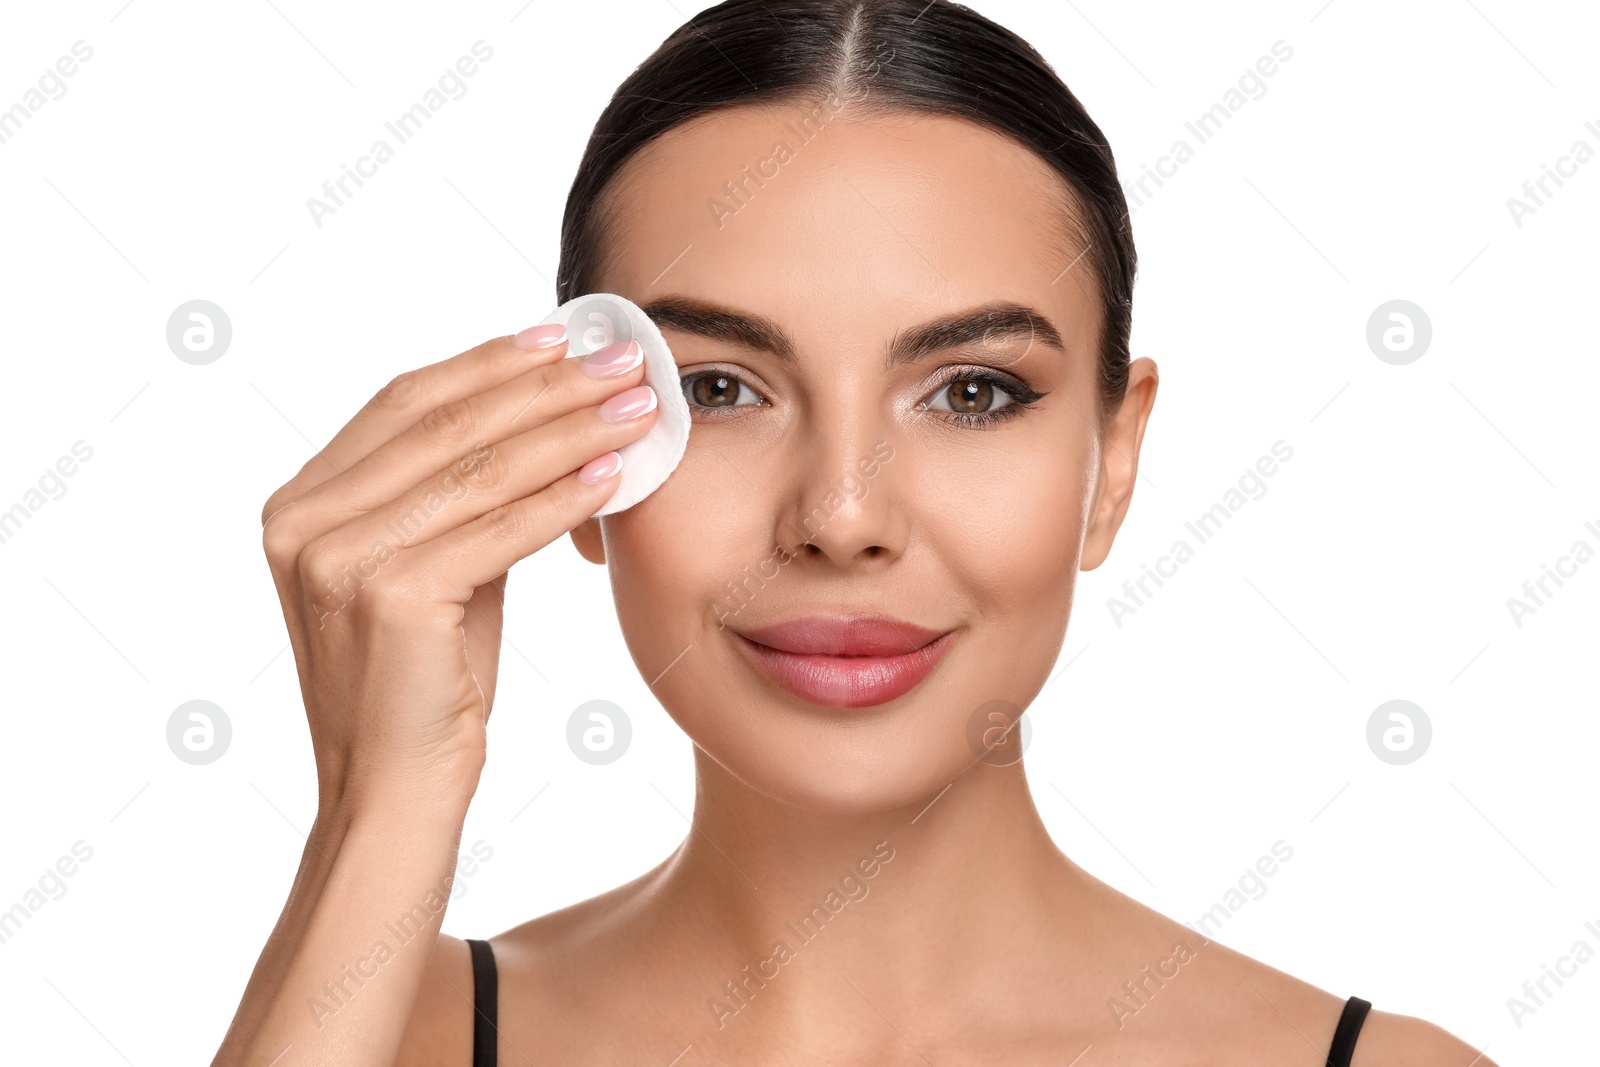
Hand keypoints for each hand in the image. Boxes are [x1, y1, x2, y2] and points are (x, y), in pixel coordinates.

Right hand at [258, 327, 655, 814]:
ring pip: (481, 467)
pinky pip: (501, 527)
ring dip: (571, 428)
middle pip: (447, 422)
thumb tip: (542, 418)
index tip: (562, 336)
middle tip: (623, 356)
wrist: (392, 797)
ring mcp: (336, 557)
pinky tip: (617, 472)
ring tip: (638, 405)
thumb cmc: (422, 688)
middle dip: (546, 383)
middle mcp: (302, 520)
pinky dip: (566, 495)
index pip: (406, 402)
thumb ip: (457, 499)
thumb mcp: (431, 572)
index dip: (489, 362)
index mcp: (300, 503)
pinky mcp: (387, 595)